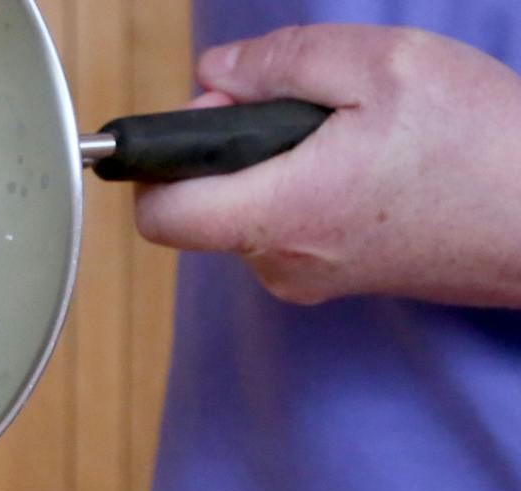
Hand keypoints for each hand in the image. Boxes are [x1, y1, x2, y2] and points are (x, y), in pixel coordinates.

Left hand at [134, 25, 520, 307]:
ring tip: (349, 133)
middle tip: (302, 106)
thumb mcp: (379, 65)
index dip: (161, 161)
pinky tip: (363, 161)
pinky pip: (284, 224)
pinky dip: (302, 185)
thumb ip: (278, 63)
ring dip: (274, 162)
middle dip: (230, 147)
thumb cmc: (479, 145)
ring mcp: (304, 278)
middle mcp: (278, 262)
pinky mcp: (331, 278)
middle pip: (201, 204)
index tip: (200, 119)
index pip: (158, 214)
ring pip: (245, 210)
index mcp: (278, 215)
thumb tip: (212, 75)